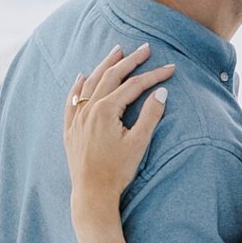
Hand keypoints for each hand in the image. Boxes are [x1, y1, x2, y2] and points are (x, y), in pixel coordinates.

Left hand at [63, 44, 175, 222]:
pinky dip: (78, 86)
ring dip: (105, 65)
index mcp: (106, 110)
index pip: (134, 85)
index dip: (154, 76)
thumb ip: (150, 116)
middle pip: (111, 76)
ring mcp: (77, 118)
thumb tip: (162, 93)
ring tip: (117, 51)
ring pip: (91, 83)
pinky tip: (82, 76)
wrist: (92, 194)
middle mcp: (89, 109)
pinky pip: (72, 100)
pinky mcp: (71, 129)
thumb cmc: (117, 171)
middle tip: (145, 49)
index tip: (170, 69)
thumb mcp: (139, 143)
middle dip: (130, 61)